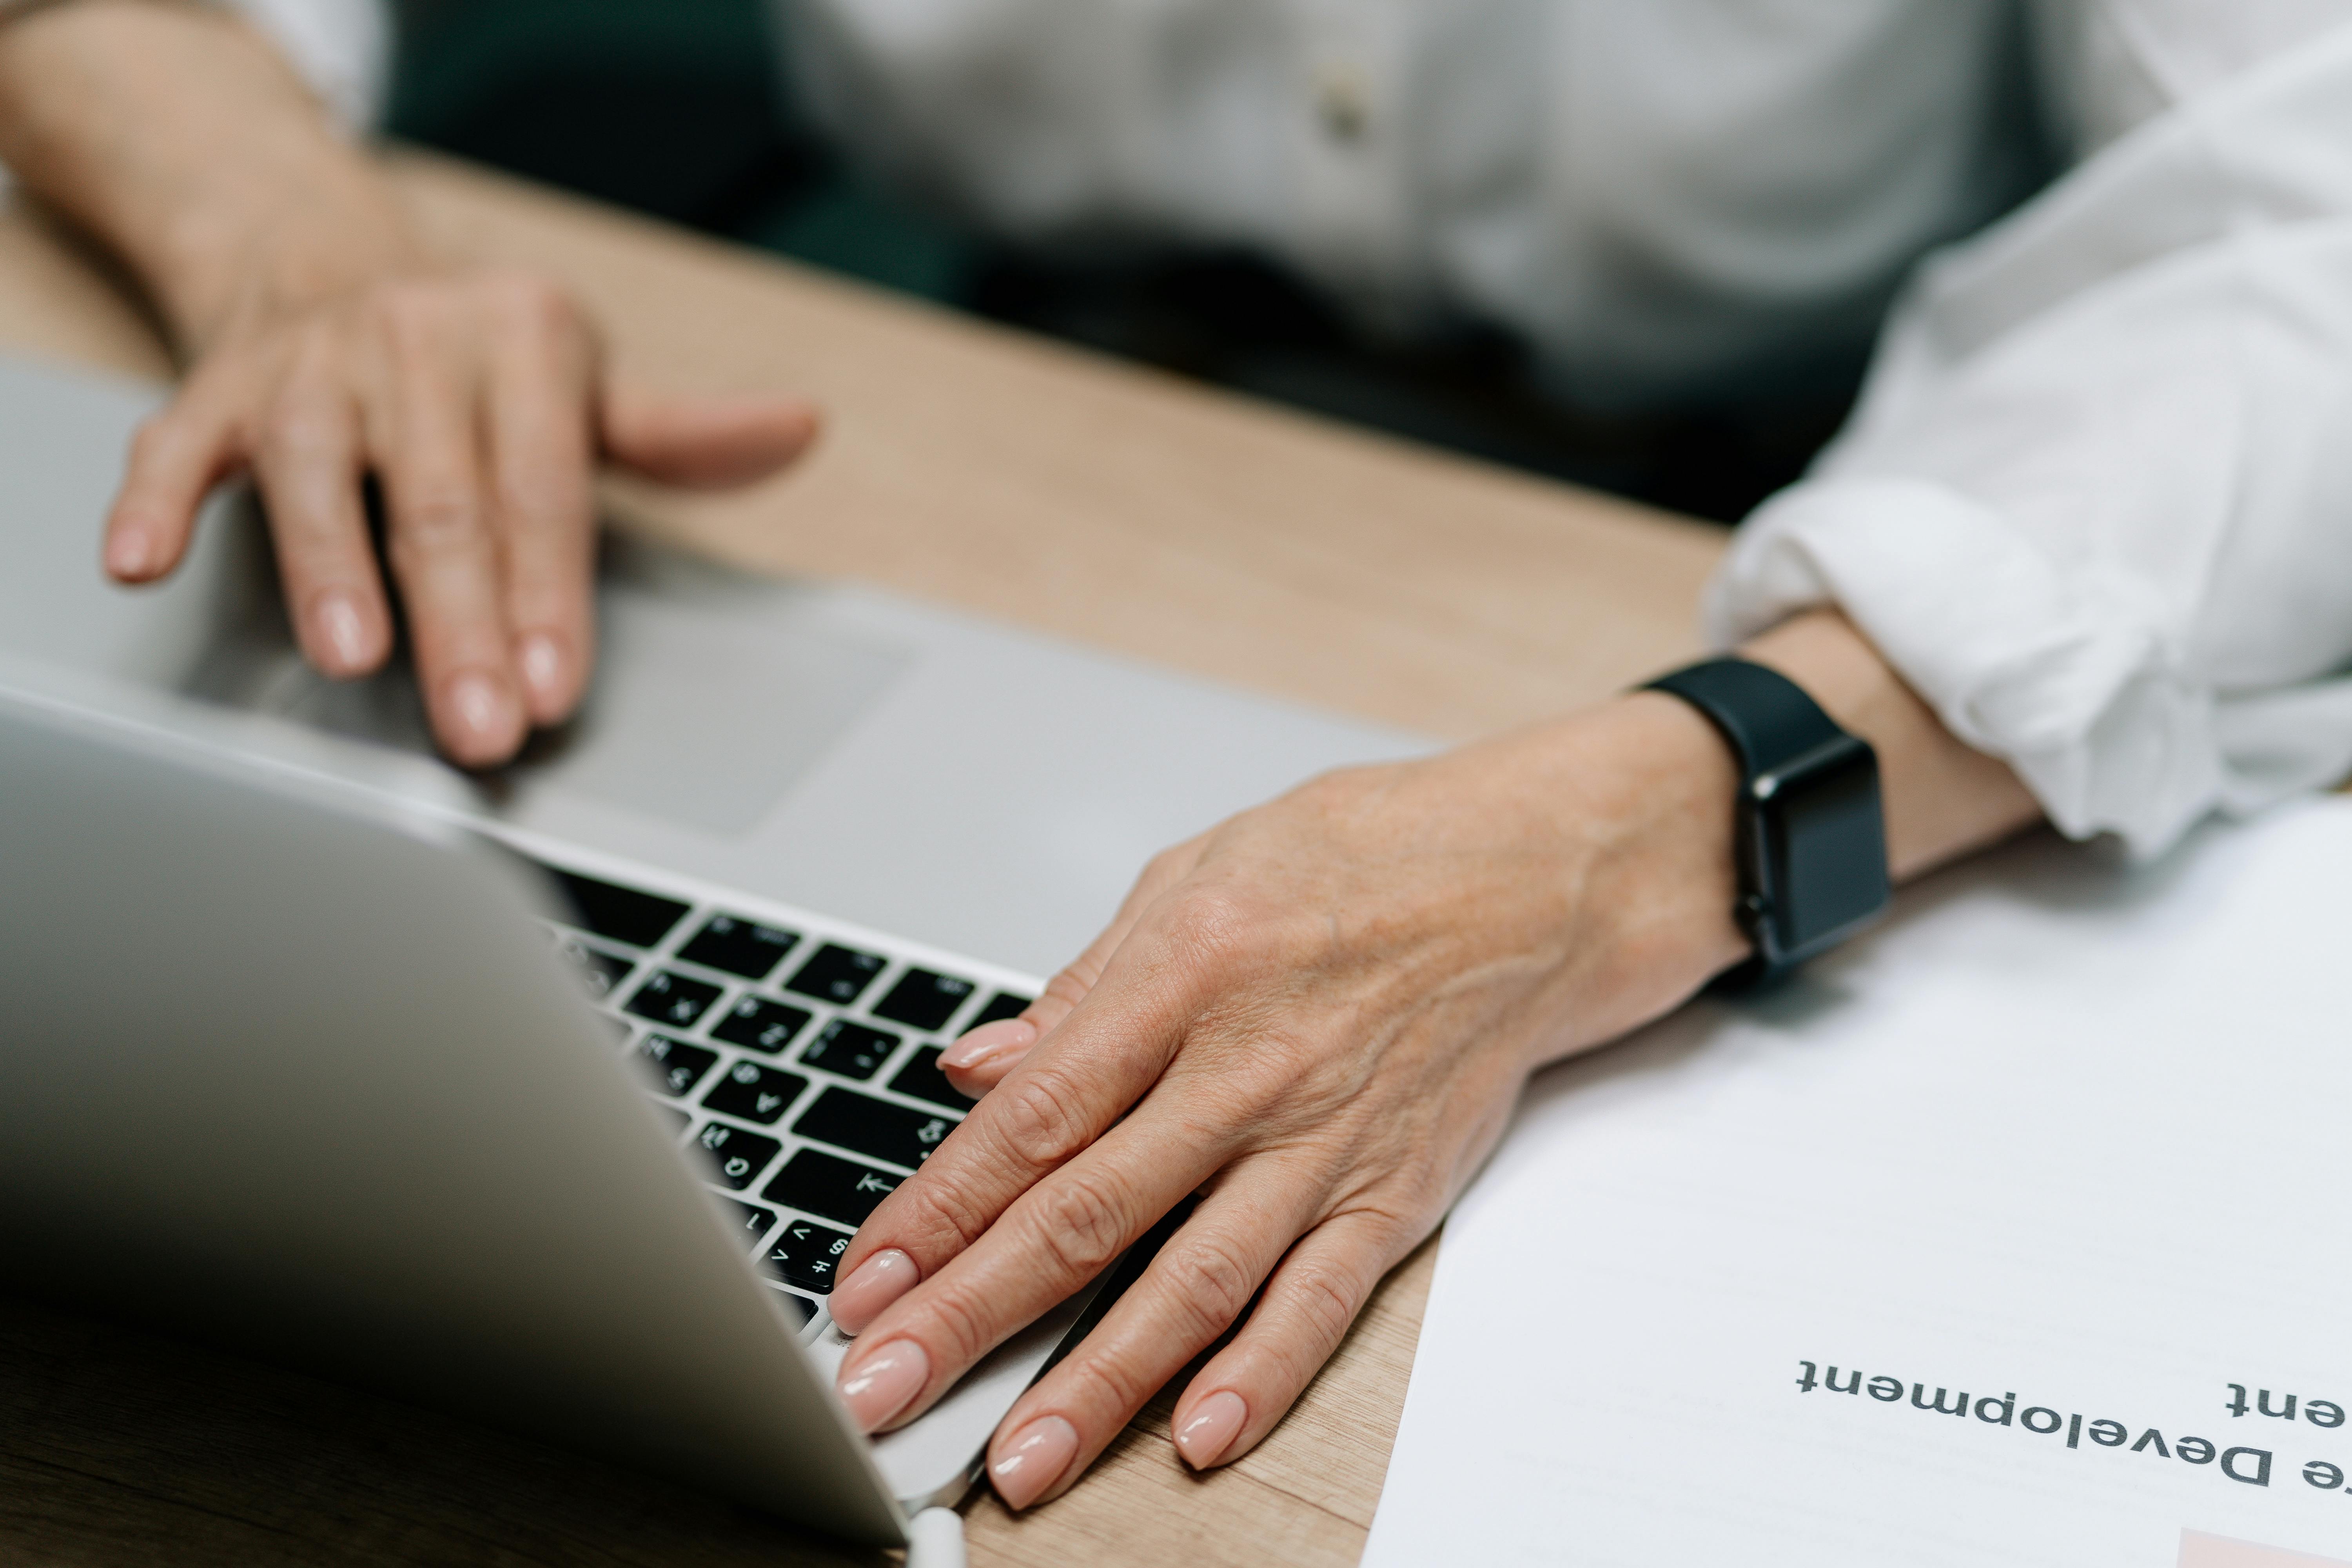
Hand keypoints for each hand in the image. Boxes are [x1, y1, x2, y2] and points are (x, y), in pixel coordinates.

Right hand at [100, 266, 818, 765]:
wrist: (330, 255)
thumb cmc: (484, 360)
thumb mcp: (589, 384)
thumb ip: (682, 434)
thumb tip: (800, 428)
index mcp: (521, 341)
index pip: (543, 493)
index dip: (550, 598)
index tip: (557, 689)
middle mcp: (413, 343)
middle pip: (441, 505)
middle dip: (462, 624)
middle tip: (478, 726)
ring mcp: (309, 365)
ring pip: (317, 470)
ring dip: (328, 565)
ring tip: (348, 656)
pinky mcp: (216, 387)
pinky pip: (178, 443)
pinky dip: (157, 499)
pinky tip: (140, 559)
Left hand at [821, 694, 1750, 1507]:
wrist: (1530, 880)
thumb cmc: (1357, 860)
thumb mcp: (1196, 876)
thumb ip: (1082, 989)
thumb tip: (975, 1068)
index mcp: (1181, 975)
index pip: (1031, 1118)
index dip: (938, 1209)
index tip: (865, 1282)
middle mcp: (1246, 1067)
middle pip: (1086, 1213)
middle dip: (972, 1314)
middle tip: (884, 1391)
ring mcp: (1324, 1138)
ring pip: (1195, 1280)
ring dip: (1099, 1380)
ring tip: (1022, 1459)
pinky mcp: (1396, 1187)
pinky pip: (1322, 1296)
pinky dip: (1263, 1370)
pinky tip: (1200, 1433)